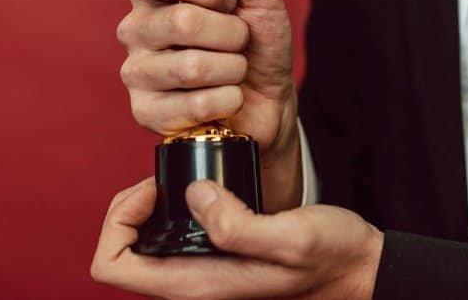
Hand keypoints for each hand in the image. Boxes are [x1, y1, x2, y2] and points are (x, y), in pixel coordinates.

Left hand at [91, 178, 382, 299]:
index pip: (111, 266)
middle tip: (166, 180)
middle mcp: (189, 285)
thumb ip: (238, 224)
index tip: (155, 191)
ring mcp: (199, 274)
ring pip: (141, 243)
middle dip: (130, 209)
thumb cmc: (329, 258)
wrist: (356, 268)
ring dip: (149, 207)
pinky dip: (171, 208)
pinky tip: (201, 188)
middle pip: (120, 252)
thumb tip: (193, 195)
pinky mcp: (211, 258)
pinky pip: (168, 236)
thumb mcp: (290, 237)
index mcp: (195, 287)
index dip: (120, 222)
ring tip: (181, 181)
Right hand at [116, 0, 300, 209]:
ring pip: (192, 67)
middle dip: (231, 34)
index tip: (230, 0)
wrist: (270, 98)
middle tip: (240, 40)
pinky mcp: (145, 112)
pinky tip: (227, 98)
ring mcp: (136, 72)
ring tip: (234, 70)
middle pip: (182, 22)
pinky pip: (196, 105)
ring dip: (233, 69)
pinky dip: (229, 100)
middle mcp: (136, 29)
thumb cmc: (257, 41)